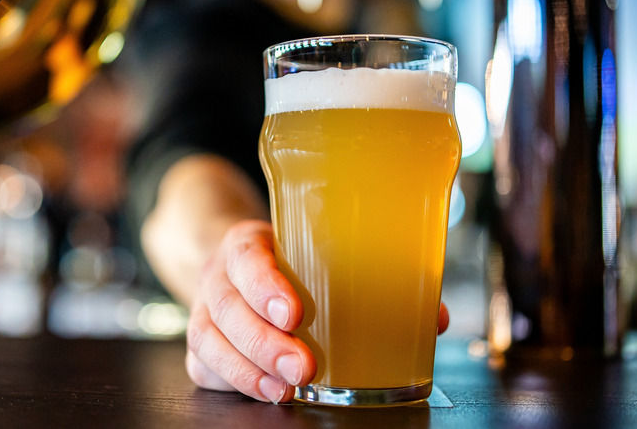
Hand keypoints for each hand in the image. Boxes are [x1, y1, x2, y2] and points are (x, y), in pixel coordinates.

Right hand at [185, 219, 450, 402]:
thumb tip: (434, 317)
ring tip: (285, 390)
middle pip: (228, 309)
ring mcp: (205, 311)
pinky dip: (236, 383)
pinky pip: (206, 367)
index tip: (295, 313)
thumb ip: (369, 276)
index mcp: (248, 245)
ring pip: (210, 342)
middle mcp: (219, 277)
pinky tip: (267, 392)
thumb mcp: (315, 251)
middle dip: (264, 343)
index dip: (265, 286)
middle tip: (304, 367)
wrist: (233, 264)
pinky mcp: (202, 344)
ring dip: (249, 371)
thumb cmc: (285, 260)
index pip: (247, 258)